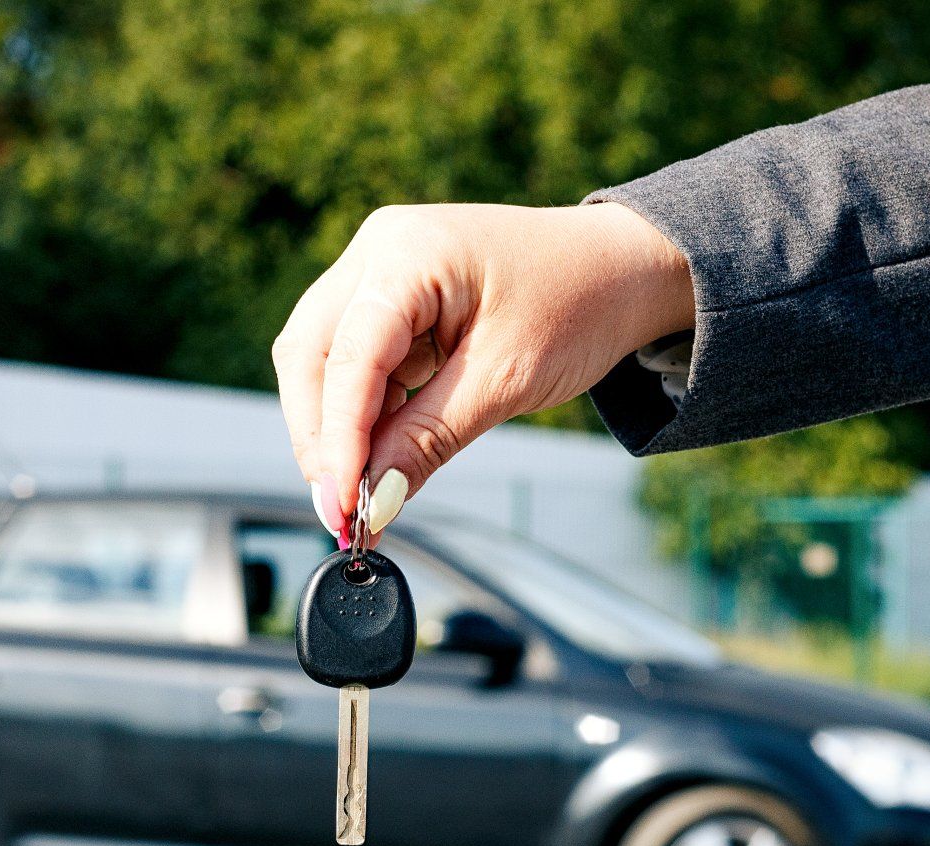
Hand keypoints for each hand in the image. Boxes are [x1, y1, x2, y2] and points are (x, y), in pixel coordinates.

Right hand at [272, 201, 693, 538]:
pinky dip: (361, 415)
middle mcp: (378, 251)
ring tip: (365, 494)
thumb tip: (373, 502)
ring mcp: (378, 270)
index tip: (343, 507)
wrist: (620, 268)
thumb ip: (428, 439)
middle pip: (310, 355)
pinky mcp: (389, 298)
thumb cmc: (579, 302)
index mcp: (407, 253)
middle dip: (320, 439)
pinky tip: (381, 458)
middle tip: (343, 511)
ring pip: (321, 361)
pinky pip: (353, 362)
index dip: (338, 441)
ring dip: (335, 431)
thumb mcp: (505, 381)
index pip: (347, 358)